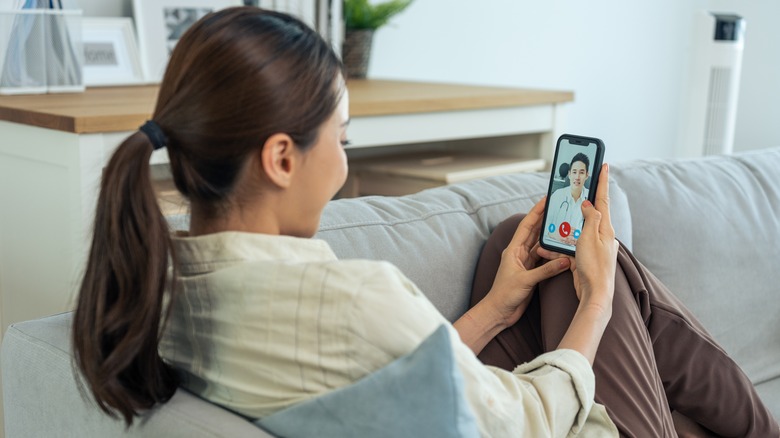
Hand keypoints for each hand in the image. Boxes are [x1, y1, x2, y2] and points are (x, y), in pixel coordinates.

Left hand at [482, 198, 571, 327]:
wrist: (499, 312)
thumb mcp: (526, 280)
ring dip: (550, 236)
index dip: (536, 212)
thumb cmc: (505, 295)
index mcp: (514, 250)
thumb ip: (546, 270)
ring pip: (540, 245)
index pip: (526, 226)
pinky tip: (562, 247)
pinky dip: (552, 253)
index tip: (545, 200)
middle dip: (545, 220)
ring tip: (564, 225)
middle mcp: (519, 253)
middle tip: (559, 209)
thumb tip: (565, 260)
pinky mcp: (531, 273)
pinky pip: (544, 258)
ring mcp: (525, 263)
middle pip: (534, 232)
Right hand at [550, 163, 618, 363]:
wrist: (595, 295)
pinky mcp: (586, 258)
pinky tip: (549, 246)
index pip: (604, 199)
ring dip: (567, 223)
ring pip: (578, 228)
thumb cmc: (593, 267)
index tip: (603, 164)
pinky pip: (571, 244)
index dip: (602, 181)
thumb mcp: (590, 238)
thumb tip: (590, 204)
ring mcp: (594, 247)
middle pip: (592, 212)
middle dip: (585, 199)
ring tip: (558, 216)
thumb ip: (590, 218)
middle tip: (579, 183)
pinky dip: (561, 242)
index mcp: (605, 228)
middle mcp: (602, 236)